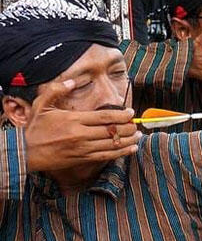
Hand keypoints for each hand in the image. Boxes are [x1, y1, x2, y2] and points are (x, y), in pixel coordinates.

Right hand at [25, 79, 140, 172]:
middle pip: (112, 130)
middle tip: (137, 124)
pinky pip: (106, 156)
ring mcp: (82, 148)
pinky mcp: (82, 159)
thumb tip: (72, 81)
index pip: (105, 116)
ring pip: (112, 144)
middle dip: (128, 127)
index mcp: (74, 119)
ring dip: (129, 140)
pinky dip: (121, 153)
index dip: (121, 114)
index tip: (131, 112)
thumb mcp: (42, 105)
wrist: (25, 152)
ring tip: (138, 135)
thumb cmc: (36, 128)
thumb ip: (57, 90)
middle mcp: (80, 134)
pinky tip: (132, 149)